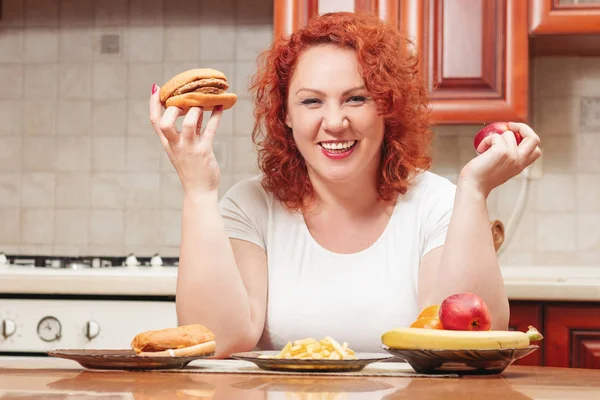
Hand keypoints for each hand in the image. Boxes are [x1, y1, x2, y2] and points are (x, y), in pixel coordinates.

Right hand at [149, 84, 222, 198]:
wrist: (199, 191)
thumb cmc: (192, 169)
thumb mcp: (185, 148)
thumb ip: (189, 129)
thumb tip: (196, 109)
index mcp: (168, 143)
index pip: (155, 121)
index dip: (154, 104)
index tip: (156, 89)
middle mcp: (176, 145)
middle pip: (165, 122)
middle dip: (173, 108)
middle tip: (185, 99)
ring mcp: (189, 148)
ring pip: (189, 124)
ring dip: (196, 110)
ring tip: (203, 103)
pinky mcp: (204, 151)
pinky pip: (210, 130)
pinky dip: (216, 116)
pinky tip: (221, 106)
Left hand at [459, 122, 540, 196]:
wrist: (473, 186)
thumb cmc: (481, 179)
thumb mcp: (500, 169)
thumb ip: (507, 158)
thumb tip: (502, 140)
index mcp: (520, 166)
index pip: (536, 151)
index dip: (528, 140)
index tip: (516, 136)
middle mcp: (519, 161)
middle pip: (534, 139)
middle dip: (523, 127)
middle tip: (509, 126)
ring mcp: (512, 156)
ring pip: (508, 134)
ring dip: (494, 137)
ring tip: (485, 148)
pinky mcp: (502, 152)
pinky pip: (495, 136)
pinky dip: (486, 141)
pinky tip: (480, 150)